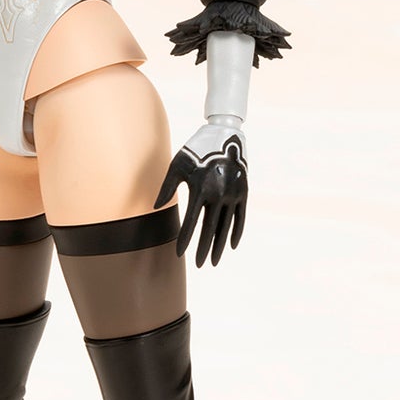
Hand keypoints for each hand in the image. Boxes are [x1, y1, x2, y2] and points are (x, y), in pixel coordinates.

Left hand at [155, 125, 247, 267]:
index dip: (185, 240)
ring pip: (226, 226)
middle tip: (200, 265)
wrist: (224, 134)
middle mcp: (219, 195)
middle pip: (210, 229)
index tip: (179, 254)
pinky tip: (230, 246)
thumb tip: (155, 208)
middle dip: (204, 249)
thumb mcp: (177, 165)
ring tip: (214, 261)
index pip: (192, 222)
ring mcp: (233, 194)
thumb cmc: (195, 150)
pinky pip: (240, 218)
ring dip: (219, 246)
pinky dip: (236, 232)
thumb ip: (166, 187)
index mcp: (201, 189)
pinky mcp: (244, 192)